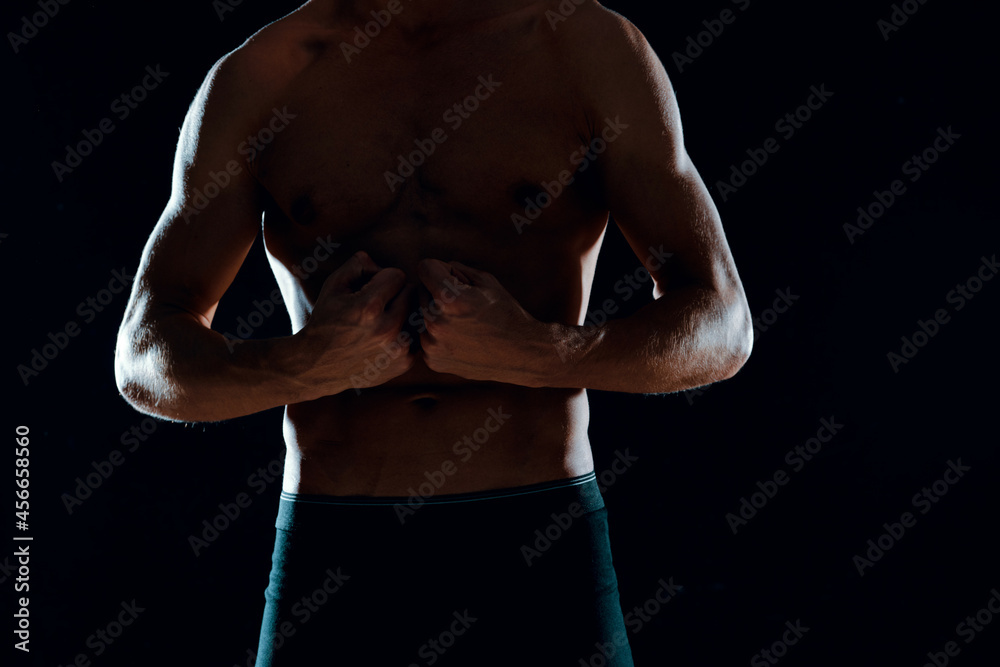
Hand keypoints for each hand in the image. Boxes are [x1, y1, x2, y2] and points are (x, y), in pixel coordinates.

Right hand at [295, 251, 415, 396]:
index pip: (398, 275)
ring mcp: (398, 349)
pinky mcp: (404, 363)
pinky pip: (417, 336)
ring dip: (404, 314)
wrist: (318, 367)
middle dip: (396, 293)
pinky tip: (387, 338)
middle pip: (411, 293)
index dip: (383, 278)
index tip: (371, 288)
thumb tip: (380, 263)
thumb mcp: (333, 286)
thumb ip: (358, 264)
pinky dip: (405, 334)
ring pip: (418, 315)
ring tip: (383, 320)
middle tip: (378, 303)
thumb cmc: (326, 321)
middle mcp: (387, 329)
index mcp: (369, 307)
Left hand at [416, 258, 548, 385]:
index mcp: (449, 298)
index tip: (455, 279)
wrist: (522, 353)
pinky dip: (438, 336)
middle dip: (437, 292)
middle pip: (420, 291)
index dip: (441, 269)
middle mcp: (436, 322)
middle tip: (464, 304)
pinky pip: (425, 336)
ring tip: (464, 323)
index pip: (424, 268)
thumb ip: (454, 269)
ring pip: (420, 315)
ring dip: (435, 314)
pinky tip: (462, 339)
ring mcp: (432, 345)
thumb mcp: (486, 281)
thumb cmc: (505, 312)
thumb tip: (431, 270)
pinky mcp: (433, 360)